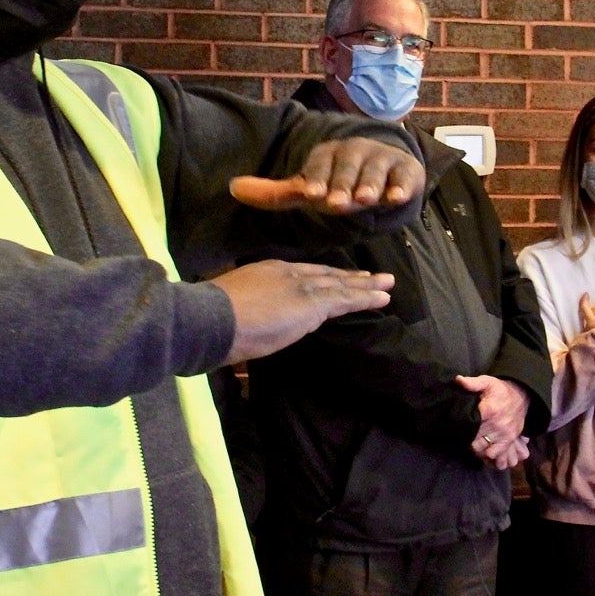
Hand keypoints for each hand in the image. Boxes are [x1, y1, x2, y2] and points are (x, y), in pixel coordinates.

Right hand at [211, 261, 392, 363]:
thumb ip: (249, 310)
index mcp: (267, 271)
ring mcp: (300, 287)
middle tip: (373, 278)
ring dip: (366, 287)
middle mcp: (287, 273)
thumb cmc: (209, 320)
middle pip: (326, 275)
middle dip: (350, 278)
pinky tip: (382, 298)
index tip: (338, 278)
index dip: (323, 276)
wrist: (208, 320)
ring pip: (340, 286)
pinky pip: (345, 300)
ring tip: (386, 285)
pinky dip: (365, 298)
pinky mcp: (311, 305)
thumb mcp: (231, 307)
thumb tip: (252, 324)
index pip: (303, 273)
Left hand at [229, 138, 421, 214]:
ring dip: (370, 184)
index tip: (311, 194)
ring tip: (366, 198)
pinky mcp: (406, 170)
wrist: (384, 172)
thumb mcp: (308, 189)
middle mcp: (354, 152)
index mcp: (327, 155)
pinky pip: (404, 177)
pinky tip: (397, 198)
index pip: (319, 166)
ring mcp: (381, 160)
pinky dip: (401, 187)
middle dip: (341, 184)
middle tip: (336, 203)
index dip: (315, 179)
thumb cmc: (338, 184)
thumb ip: (276, 193)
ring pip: (375, 171)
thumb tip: (233, 188)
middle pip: (346, 168)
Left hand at [455, 373, 529, 465]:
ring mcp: (504, 434)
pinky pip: (495, 454)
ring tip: (471, 441)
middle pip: (474, 440)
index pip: (470, 426)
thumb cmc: (500, 390)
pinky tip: (482, 449)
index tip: (457, 426)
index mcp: (489, 410)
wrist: (521, 396)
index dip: (461, 428)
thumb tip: (458, 380)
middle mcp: (497, 425)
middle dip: (467, 439)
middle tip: (462, 435)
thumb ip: (472, 383)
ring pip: (482, 449)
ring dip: (475, 448)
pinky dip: (487, 455)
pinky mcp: (509, 440)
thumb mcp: (487, 382)